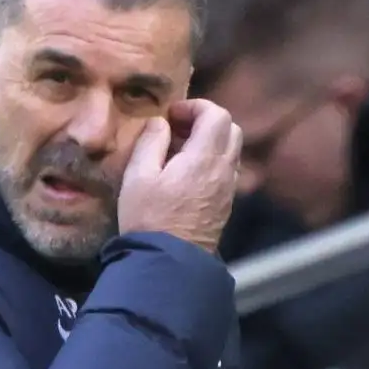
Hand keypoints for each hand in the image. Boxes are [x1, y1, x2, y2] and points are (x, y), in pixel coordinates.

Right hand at [117, 99, 242, 253]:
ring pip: (230, 149)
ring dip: (209, 141)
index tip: (171, 115)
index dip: (195, 107)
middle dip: (205, 121)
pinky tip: (186, 174)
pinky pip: (226, 169)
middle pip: (230, 128)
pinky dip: (211, 160)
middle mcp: (224, 169)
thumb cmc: (149, 218)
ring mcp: (229, 187)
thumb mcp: (137, 177)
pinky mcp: (226, 203)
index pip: (216, 115)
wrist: (170, 262)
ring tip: (179, 151)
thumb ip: (150, 143)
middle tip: (177, 129)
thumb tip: (160, 123)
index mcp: (204, 157)